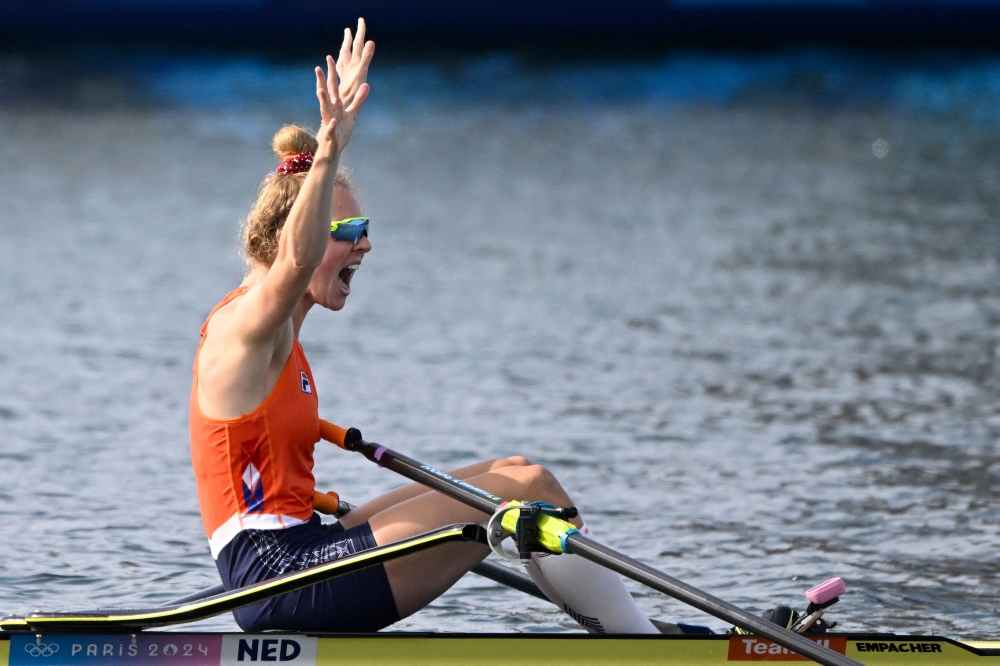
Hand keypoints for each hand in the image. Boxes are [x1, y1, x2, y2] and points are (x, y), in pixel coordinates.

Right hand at [314, 18, 374, 159]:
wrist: (331, 149)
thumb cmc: (340, 130)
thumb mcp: (352, 113)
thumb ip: (359, 100)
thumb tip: (366, 84)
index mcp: (335, 105)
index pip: (332, 86)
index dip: (331, 73)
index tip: (329, 57)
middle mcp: (330, 111)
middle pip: (326, 94)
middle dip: (322, 81)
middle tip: (318, 68)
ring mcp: (329, 122)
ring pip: (325, 110)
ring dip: (323, 101)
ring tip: (320, 91)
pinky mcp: (331, 135)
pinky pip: (330, 130)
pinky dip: (330, 126)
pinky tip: (332, 122)